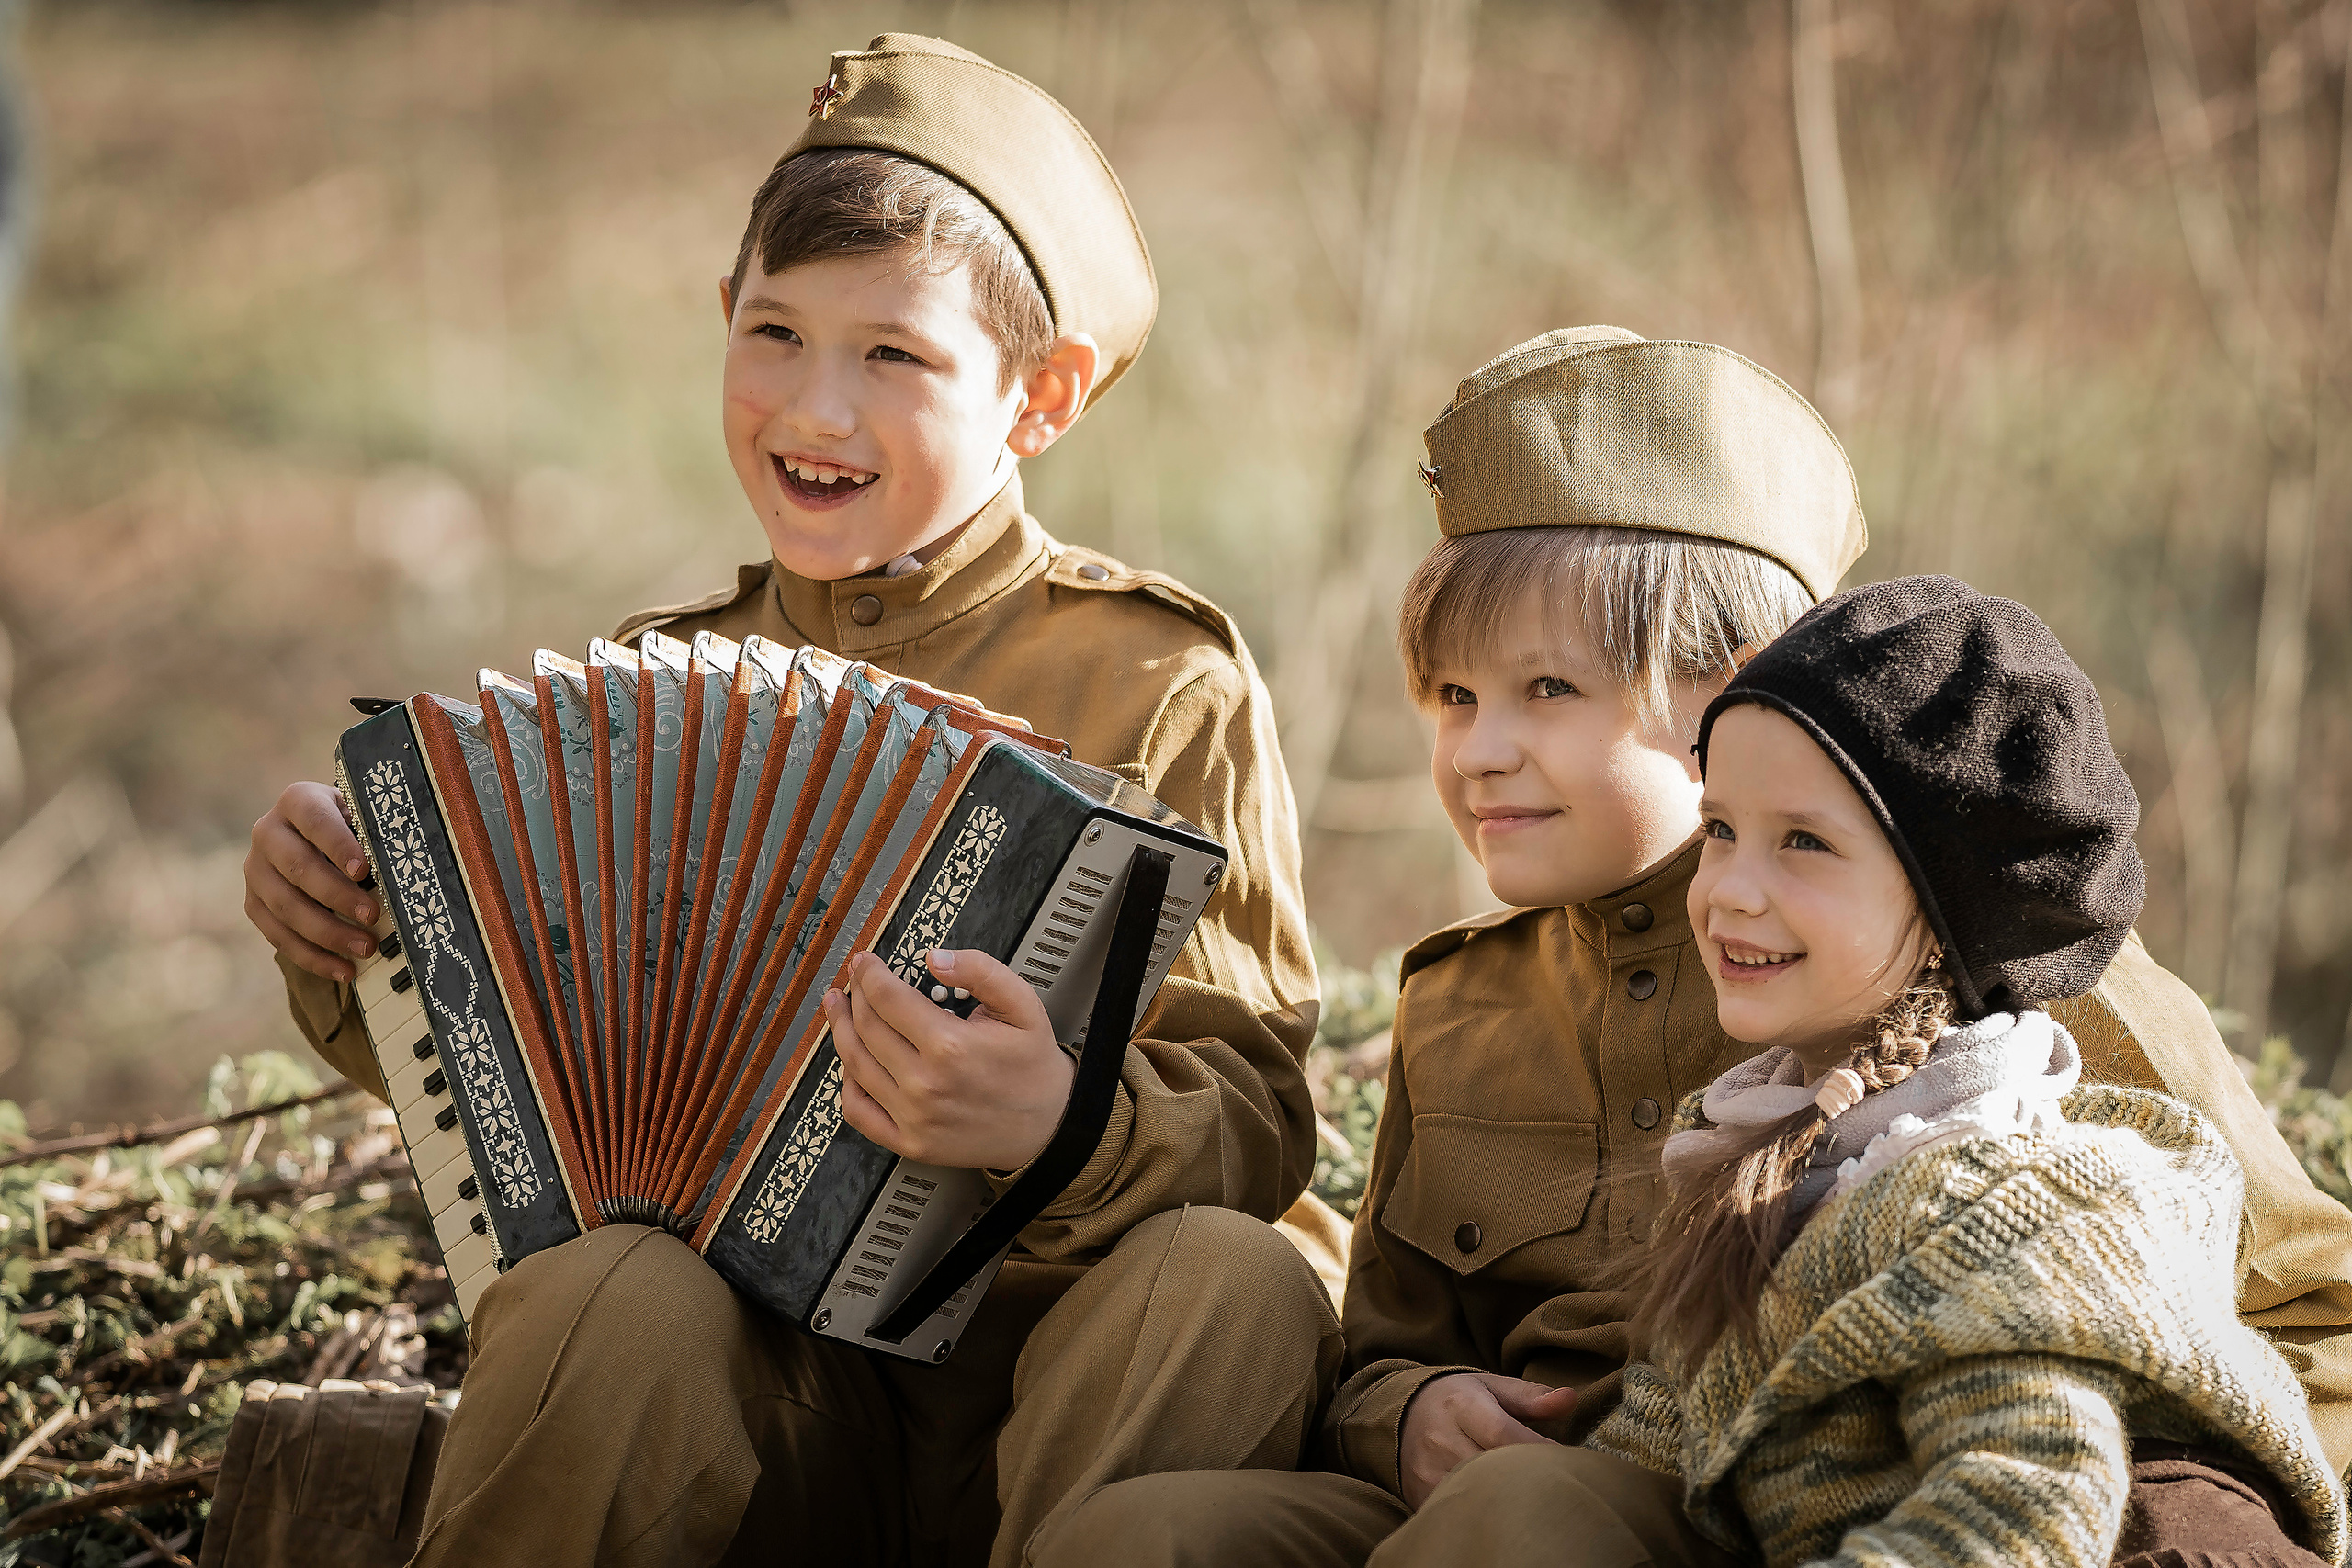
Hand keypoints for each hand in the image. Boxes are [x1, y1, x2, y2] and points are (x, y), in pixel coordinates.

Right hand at [245, 781, 379, 982]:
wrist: (314, 835)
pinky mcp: (253, 902)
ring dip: (328, 933)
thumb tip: (398, 866)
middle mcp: (267, 832)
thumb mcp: (360, 816)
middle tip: (372, 916)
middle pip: (299, 868)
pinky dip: (312, 956)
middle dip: (337, 896)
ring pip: (286, 907)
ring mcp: (255, 869)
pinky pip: (278, 935)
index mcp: (297, 801)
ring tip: (366, 948)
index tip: (364, 871)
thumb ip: (371, 833)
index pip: (316, 821)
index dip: (339, 846)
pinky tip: (343, 969)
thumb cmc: (351, 826)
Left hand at [826, 947, 1073, 1170]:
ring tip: (838, 1010)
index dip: (869, 974)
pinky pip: (859, 1112)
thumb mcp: (1022, 1004)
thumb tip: (935, 958)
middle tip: (852, 981)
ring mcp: (913, 1117)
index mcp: (949, 1046)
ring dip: (841, 1031)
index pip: (887, 998)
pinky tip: (850, 1063)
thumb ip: (981, 971)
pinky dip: (846, 1085)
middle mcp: (924, 1084)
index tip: (864, 962)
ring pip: (855, 1065)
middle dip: (854, 996)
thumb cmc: (1033, 1066)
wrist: (1049, 1126)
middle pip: (866, 1028)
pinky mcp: (909, 1142)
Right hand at [1397, 1372, 1576, 1509]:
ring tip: (1531, 1497)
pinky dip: (1484, 1511)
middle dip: (1527, 1478)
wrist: (1404, 1414)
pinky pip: (1458, 1510)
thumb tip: (1570, 1399)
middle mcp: (1440, 1438)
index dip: (1538, 1451)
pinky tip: (1503, 1508)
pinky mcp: (1420, 1496)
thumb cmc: (1461, 1400)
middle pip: (1491, 1469)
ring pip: (1476, 1495)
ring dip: (1508, 1499)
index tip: (1569, 1461)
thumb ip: (1531, 1397)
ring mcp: (1427, 1471)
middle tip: (1556, 1483)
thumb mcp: (1492, 1388)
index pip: (1503, 1434)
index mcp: (1462, 1405)